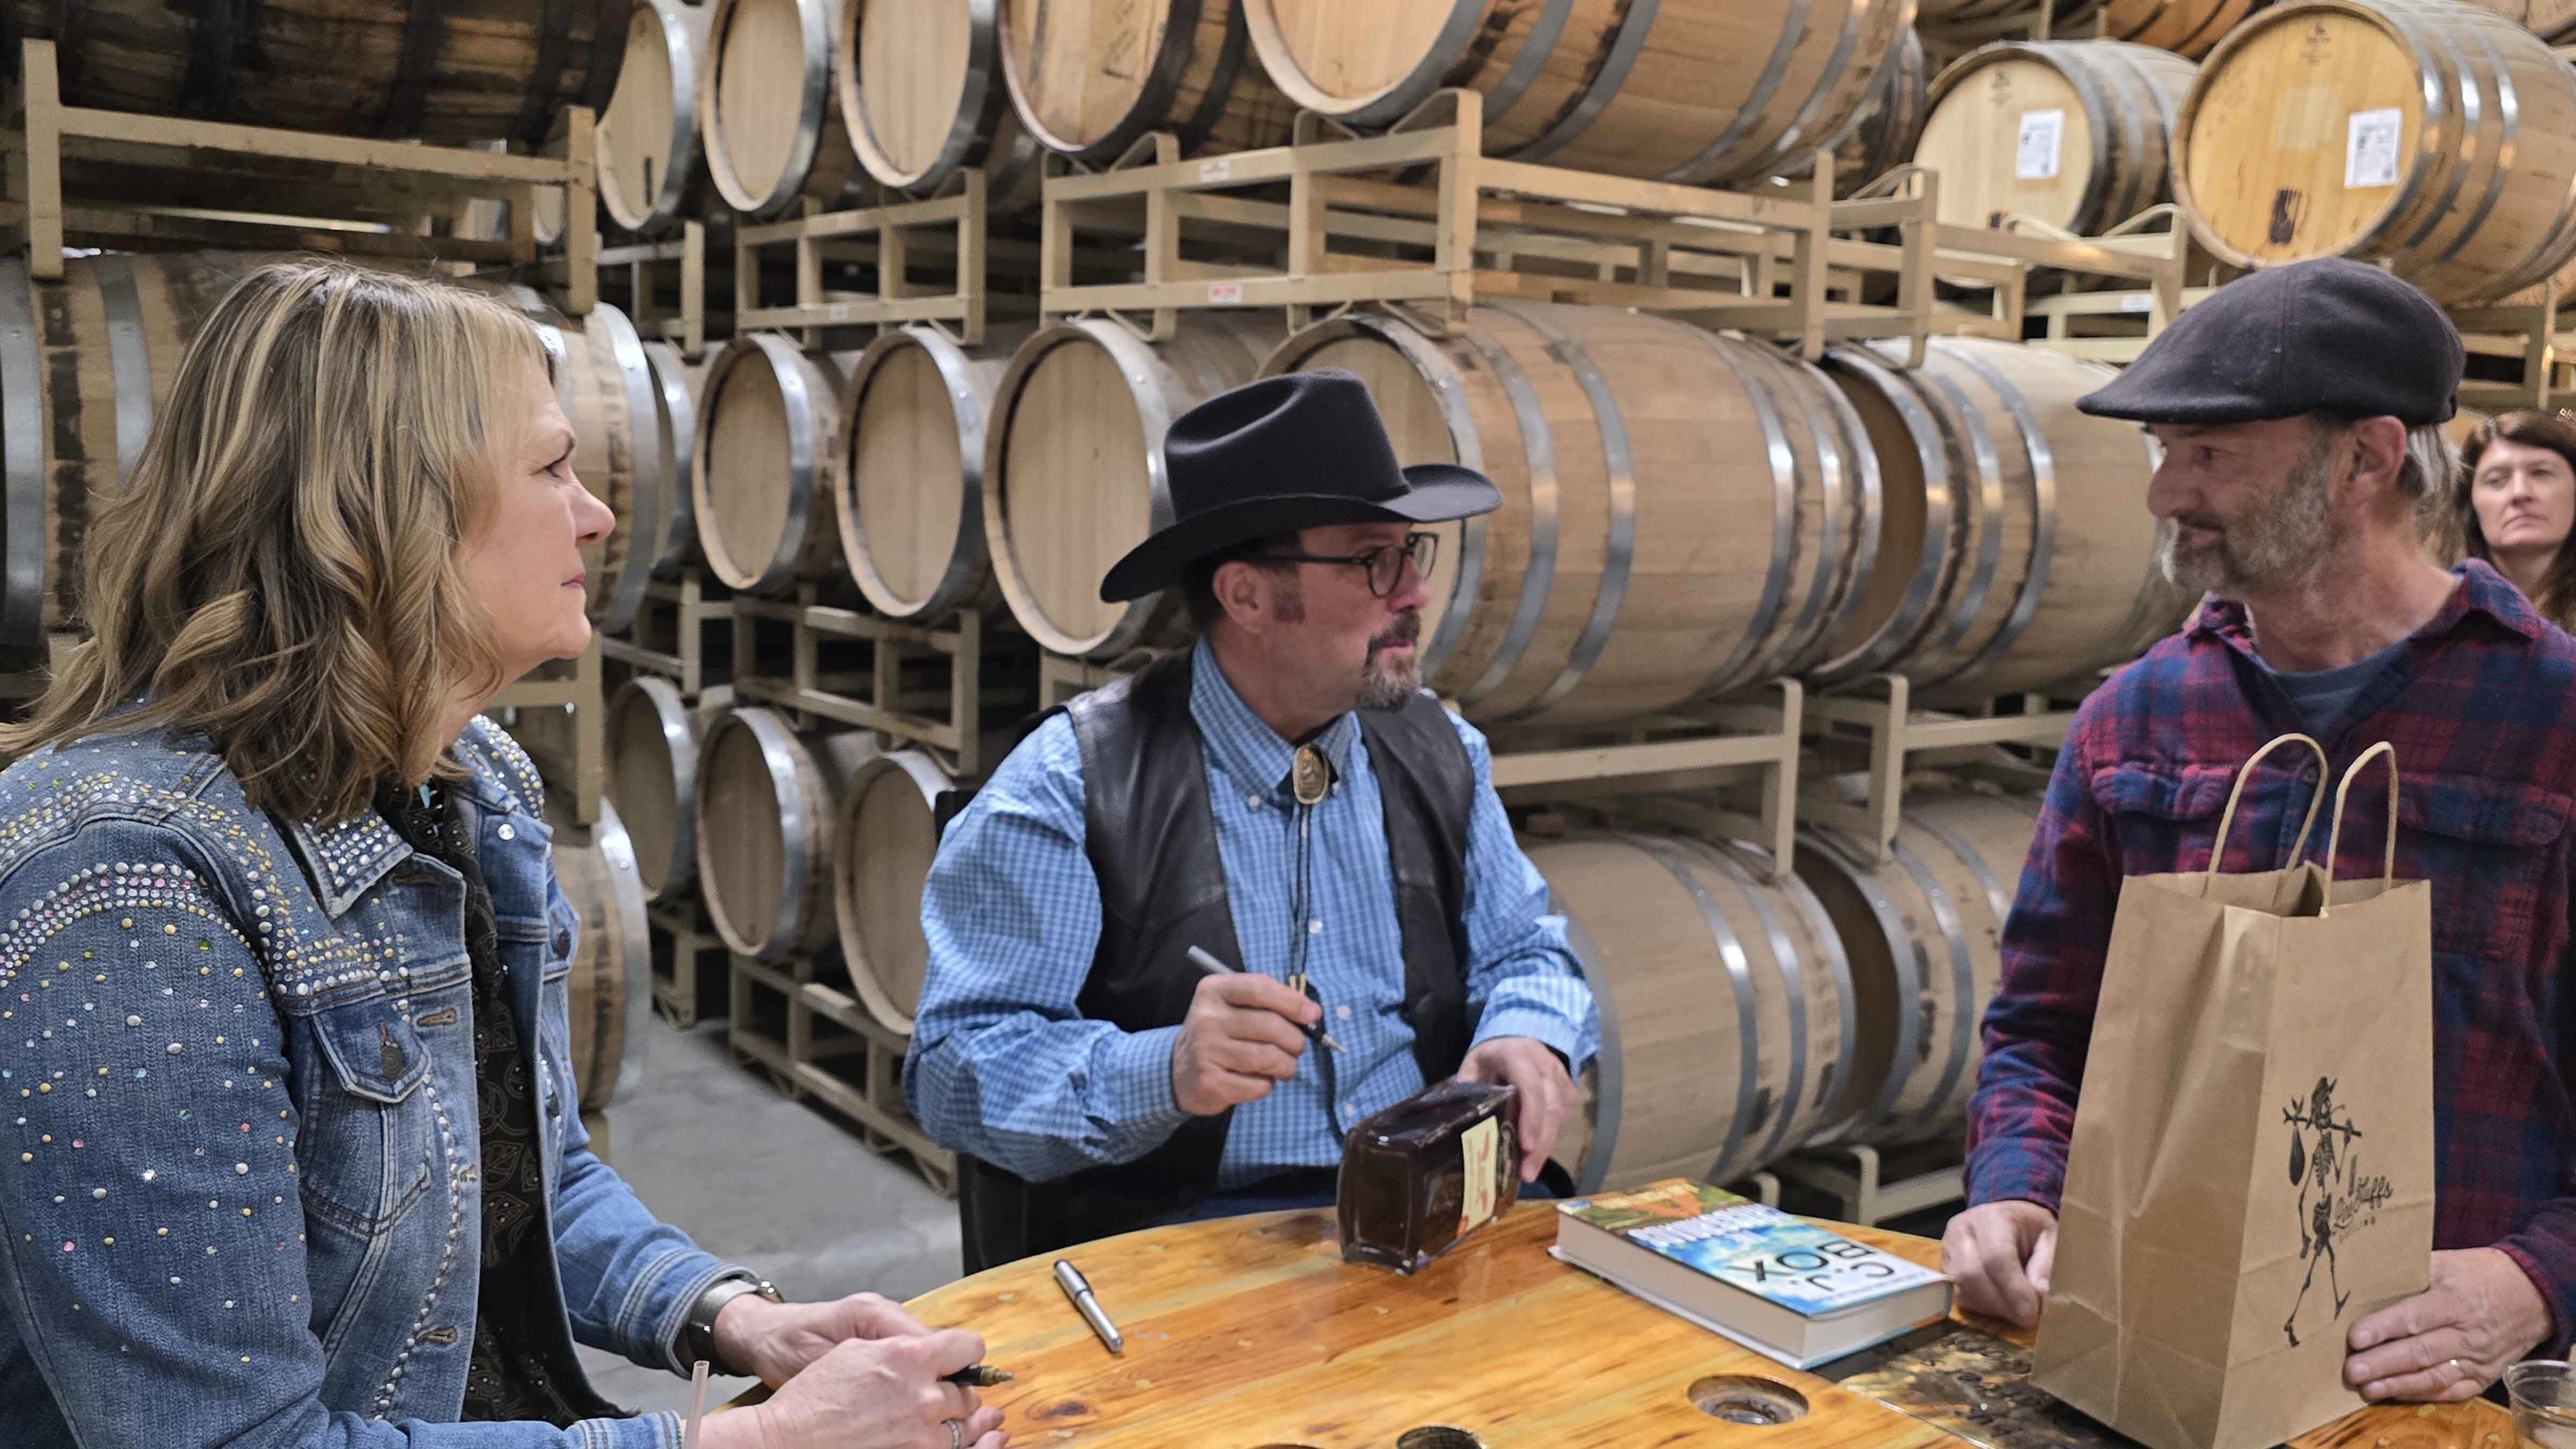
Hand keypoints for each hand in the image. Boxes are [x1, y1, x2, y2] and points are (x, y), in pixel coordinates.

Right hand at [708, 1331, 1004, 1448]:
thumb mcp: (858, 1348)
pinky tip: (938, 1439)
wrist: (790, 1438)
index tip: (961, 1360)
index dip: (965, 1352)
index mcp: (911, 1356)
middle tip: (947, 1396)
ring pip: (963, 1427)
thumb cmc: (816, 1395)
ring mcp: (921, 1434)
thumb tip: (930, 1351)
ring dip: (958, 1423)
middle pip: (967, 1393)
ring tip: (961, 1423)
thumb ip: (902, 1347)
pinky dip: (945, 1444)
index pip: (968, 1346)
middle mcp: (923, 1395)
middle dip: (957, 1393)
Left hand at [713, 1291, 935, 1387]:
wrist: (762, 1334)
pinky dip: (906, 1373)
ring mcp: (880, 1318)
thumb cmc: (783, 1347)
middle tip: (928, 1409)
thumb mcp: (818, 1364)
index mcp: (871, 1312)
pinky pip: (904, 1351)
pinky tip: (894, 1394)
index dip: (940, 1372)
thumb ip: (861, 1370)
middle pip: (932, 1344)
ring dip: (920, 1376)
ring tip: (910, 1405)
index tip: (942, 1401)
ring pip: (921, 1350)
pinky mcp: (875, 1330)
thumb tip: (898, 1388)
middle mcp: (882, 1310)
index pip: (926, 1339)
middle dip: (935, 1375)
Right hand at [1171, 971, 1315, 1115]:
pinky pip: (1257, 1085)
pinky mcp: (1209, 1082)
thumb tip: (1312, 1012)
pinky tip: (1261, 1081)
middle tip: (1297, 1048)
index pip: (1259, 988)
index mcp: (1214, 990)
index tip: (1312, 1014)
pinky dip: (1268, 1085)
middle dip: (1295, 1040)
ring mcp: (1205, 1050)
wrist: (1180, 1071)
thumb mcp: (1235, 1007)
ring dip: (1286, 1066)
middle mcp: (1206, 1018)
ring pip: (1268, 1058)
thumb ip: (1269, 1004)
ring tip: (1284, 1067)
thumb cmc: (1220, 1034)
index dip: (1292, 1001)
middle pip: (1269, 1025)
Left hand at [1454, 1037, 1572, 1182]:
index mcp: (1517, 1054)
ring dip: (1546, 1146)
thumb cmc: (1489, 1059)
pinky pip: (1563, 1117)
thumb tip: (1456, 1122)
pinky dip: (1551, 1137)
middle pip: (1549, 1106)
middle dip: (1540, 1143)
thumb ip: (1467, 1089)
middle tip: (1527, 1172)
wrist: (1515, 1040)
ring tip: (1529, 1171)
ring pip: (1559, 1114)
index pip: (1530, 1086)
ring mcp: (1559, 1075)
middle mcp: (1543, 1063)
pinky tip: (1537, 1154)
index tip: (1525, 1146)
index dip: (1531, 1116)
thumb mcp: (1472, 1066)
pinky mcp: (1567, 1088)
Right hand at [1941, 1200, 2057, 1327]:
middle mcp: (1962, 1230)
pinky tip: (1999, 1306)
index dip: (2013, 1289)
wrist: (2006, 1217)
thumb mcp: (2049, 1237)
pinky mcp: (1944, 1266)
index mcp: (1992, 1217)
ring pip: (1961, 1287)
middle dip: (2001, 1303)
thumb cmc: (2030, 1228)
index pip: (1995, 1256)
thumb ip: (2045, 1265)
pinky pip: (1956, 1294)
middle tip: (2026, 1318)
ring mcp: (1948, 1248)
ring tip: (2015, 1311)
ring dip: (1991, 1308)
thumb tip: (2039, 1296)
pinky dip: (1980, 1306)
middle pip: (1971, 1274)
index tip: (2032, 1313)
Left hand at [2346, 1248, 2550, 1401]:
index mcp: (2455, 1300)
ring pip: (2434, 1376)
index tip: (2356, 1337)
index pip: (2415, 1317)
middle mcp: (2468, 1334)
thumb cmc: (2476, 1274)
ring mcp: (2478, 1359)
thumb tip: (2362, 1278)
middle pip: (2421, 1352)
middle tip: (2351, 1371)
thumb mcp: (2445, 1262)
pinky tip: (2394, 1393)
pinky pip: (2451, 1391)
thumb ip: (2407, 1273)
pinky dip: (2421, 1394)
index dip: (2384, 1328)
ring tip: (2366, 1388)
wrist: (2529, 1295)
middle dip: (2383, 1363)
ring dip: (2398, 1385)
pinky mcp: (2484, 1376)